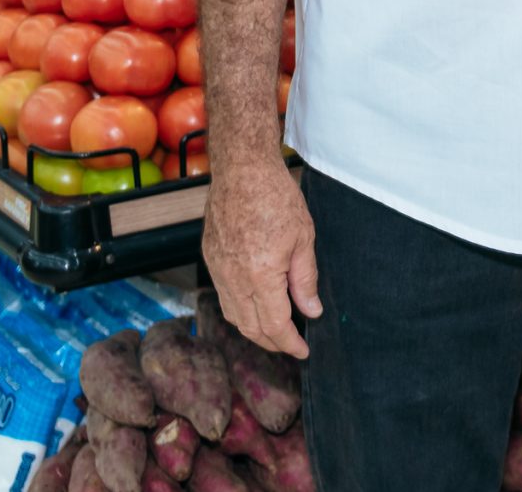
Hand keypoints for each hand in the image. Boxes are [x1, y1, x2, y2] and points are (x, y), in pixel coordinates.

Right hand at [202, 157, 321, 357]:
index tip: (303, 350)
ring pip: (233, 315)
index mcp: (260, 276)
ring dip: (254, 330)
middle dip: (272, 342)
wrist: (241, 169)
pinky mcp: (210, 258)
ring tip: (275, 331)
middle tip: (291, 344)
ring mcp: (218, 269)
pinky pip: (223, 296)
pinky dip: (240, 310)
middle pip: (251, 328)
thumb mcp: (303, 238)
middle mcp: (234, 279)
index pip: (275, 326)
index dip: (290, 343)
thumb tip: (311, 310)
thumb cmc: (275, 196)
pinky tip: (255, 305)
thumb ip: (305, 279)